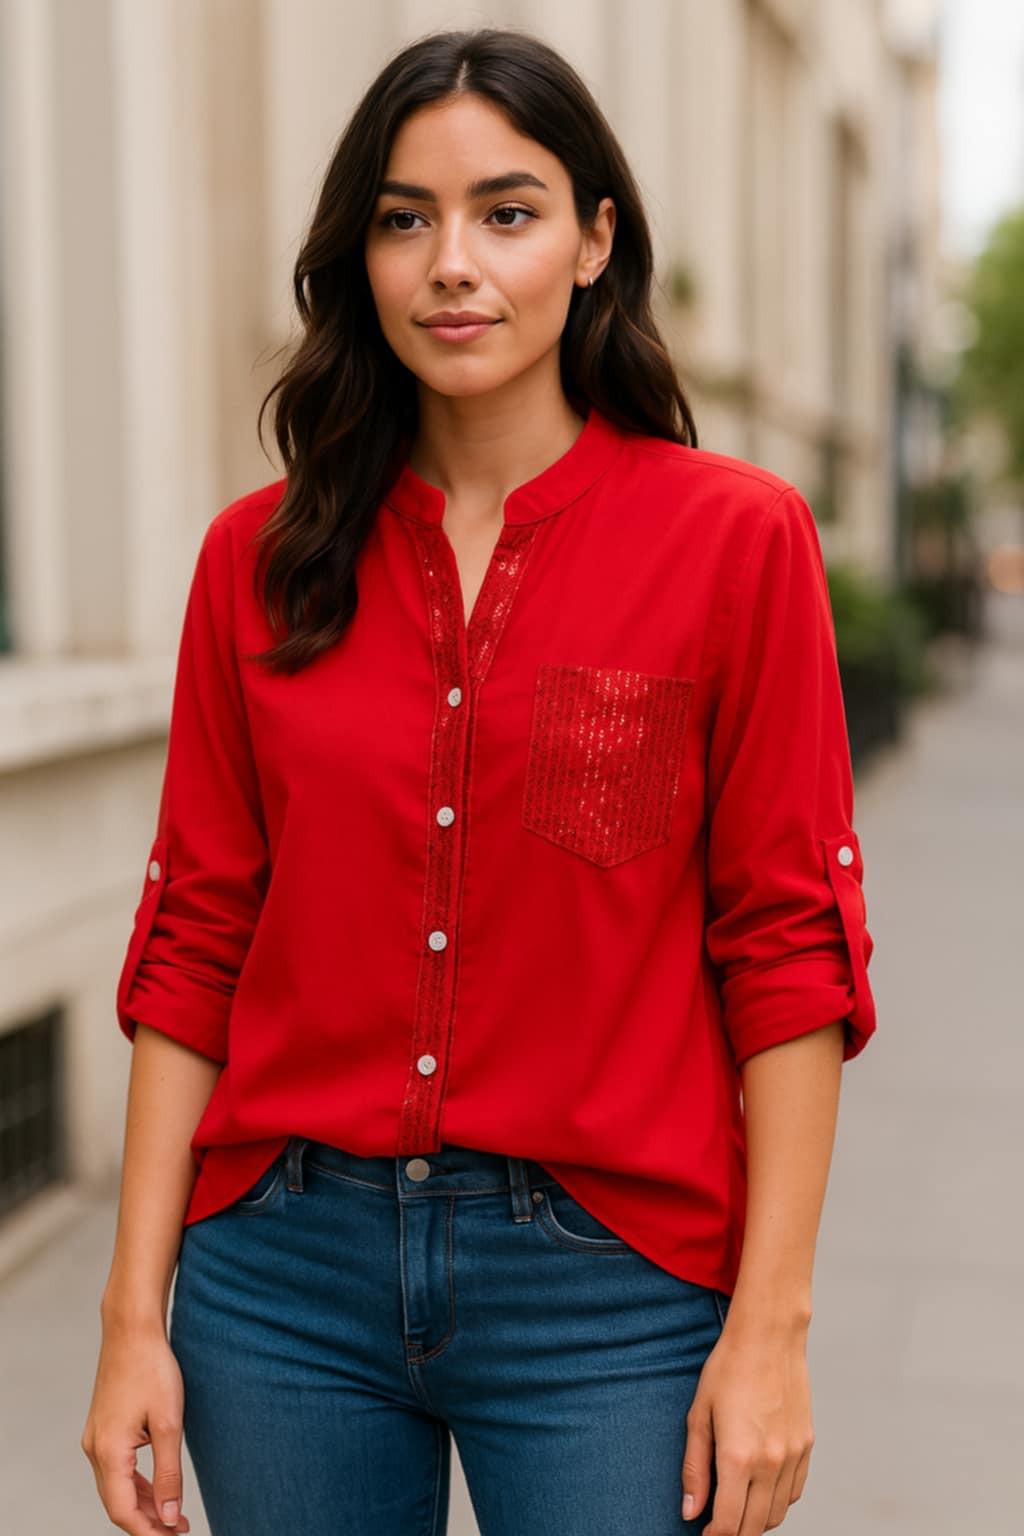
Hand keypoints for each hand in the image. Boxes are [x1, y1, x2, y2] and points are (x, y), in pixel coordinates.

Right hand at [81, 1321, 191, 1533]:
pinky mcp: (103, 1427)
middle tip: (180, 1530)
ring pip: (117, 1486)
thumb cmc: (153, 1369)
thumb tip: (170, 1517)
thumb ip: (169, 1473)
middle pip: (118, 1502)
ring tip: (174, 1518)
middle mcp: (95, 1449)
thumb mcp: (169, 1423)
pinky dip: (137, 1483)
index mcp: (108, 1452)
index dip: (147, 1532)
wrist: (132, 1329)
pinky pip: (117, 1468)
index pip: (123, 1510)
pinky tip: (158, 1489)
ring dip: (144, 1504)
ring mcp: (96, 1437)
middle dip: (148, 1522)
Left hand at [681, 1317, 813, 1532]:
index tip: (704, 1534)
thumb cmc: (728, 1369)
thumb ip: (694, 1468)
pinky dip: (778, 1501)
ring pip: (777, 1514)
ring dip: (756, 1521)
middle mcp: (770, 1462)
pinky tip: (761, 1490)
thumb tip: (690, 1511)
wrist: (768, 1337)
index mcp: (739, 1457)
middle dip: (734, 1533)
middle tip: (717, 1525)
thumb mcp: (699, 1415)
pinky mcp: (807, 1446)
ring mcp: (793, 1455)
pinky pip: (794, 1492)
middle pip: (755, 1526)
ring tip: (737, 1508)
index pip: (729, 1523)